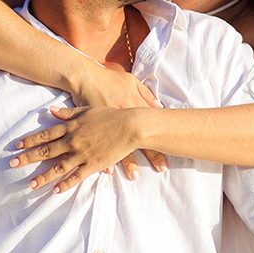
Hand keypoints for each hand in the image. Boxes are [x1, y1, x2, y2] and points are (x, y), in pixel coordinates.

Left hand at [12, 105, 168, 191]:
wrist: (130, 125)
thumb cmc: (111, 115)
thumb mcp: (87, 110)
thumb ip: (68, 112)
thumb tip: (51, 111)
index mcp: (71, 127)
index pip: (45, 134)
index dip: (30, 140)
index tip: (18, 146)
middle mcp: (73, 141)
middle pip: (46, 151)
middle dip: (28, 158)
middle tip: (13, 164)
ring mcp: (82, 154)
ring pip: (58, 167)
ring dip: (43, 176)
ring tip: (30, 184)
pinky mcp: (93, 164)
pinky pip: (76, 176)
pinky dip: (65, 184)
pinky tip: (55, 190)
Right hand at [70, 66, 165, 181]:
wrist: (86, 77)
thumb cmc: (110, 78)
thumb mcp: (131, 81)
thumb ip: (146, 94)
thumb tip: (159, 107)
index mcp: (134, 106)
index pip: (152, 127)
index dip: (161, 142)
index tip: (168, 154)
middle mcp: (124, 117)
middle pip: (140, 139)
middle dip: (152, 155)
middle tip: (161, 168)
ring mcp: (108, 124)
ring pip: (121, 147)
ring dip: (128, 162)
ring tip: (134, 175)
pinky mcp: (94, 128)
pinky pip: (100, 146)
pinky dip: (104, 157)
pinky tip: (109, 169)